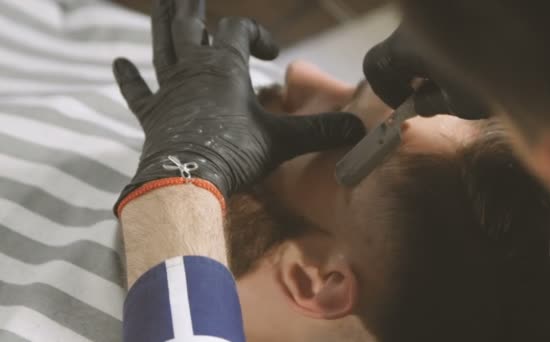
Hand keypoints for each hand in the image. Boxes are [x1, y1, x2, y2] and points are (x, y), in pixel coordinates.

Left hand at [112, 0, 364, 212]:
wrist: (188, 180)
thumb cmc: (235, 155)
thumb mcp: (283, 140)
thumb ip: (320, 131)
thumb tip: (359, 129)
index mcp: (224, 67)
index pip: (239, 31)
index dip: (258, 34)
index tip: (274, 54)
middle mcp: (193, 70)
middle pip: (189, 25)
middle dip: (192, 6)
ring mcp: (169, 90)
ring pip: (162, 46)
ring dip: (162, 23)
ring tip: (162, 2)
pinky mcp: (153, 114)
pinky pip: (138, 92)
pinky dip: (129, 78)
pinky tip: (119, 63)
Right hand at [363, 23, 488, 119]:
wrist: (545, 37)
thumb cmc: (495, 75)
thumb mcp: (459, 101)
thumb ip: (430, 102)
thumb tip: (419, 102)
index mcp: (407, 45)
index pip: (375, 64)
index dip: (385, 89)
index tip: (407, 104)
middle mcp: (417, 22)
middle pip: (400, 49)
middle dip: (413, 74)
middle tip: (436, 94)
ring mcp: (437, 12)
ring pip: (422, 38)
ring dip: (433, 60)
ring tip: (462, 78)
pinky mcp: (459, 11)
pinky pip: (442, 29)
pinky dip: (449, 47)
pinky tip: (477, 60)